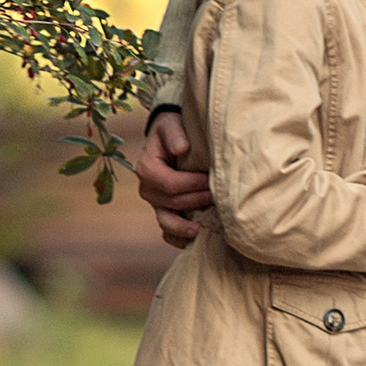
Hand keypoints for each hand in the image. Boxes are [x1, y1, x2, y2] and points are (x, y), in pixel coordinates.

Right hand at [135, 109, 213, 249]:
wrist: (171, 137)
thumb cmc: (172, 130)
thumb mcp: (171, 124)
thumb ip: (175, 134)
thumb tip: (182, 148)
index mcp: (147, 168)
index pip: (170, 184)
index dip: (192, 185)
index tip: (210, 179)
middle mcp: (148, 189)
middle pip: (172, 202)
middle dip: (196, 200)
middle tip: (218, 197)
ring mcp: (155, 203)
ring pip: (166, 221)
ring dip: (184, 227)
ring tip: (201, 230)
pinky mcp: (164, 211)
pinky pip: (167, 231)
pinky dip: (178, 238)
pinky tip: (194, 241)